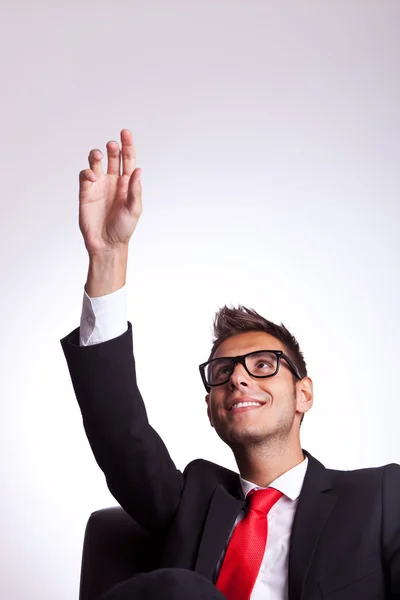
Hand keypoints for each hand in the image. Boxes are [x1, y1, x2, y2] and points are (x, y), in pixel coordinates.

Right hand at [79, 129, 141, 256]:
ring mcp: (99, 185)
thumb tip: (138, 170)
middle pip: (112, 157)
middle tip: (112, 145)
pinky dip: (87, 171)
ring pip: (96, 162)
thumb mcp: (134, 210)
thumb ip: (135, 190)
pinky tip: (92, 175)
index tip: (125, 132)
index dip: (127, 145)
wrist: (106, 244)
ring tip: (98, 155)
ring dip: (96, 155)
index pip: (128, 160)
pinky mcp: (86, 192)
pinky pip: (85, 175)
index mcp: (128, 184)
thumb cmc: (124, 229)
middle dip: (113, 148)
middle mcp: (113, 181)